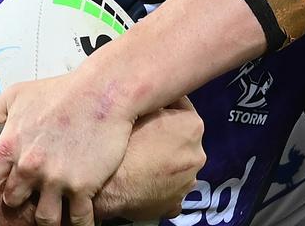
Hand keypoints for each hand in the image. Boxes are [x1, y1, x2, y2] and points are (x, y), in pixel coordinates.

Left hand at [0, 69, 135, 225]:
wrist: (103, 91)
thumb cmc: (59, 91)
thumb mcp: (15, 96)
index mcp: (9, 147)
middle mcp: (28, 167)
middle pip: (14, 203)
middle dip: (21, 199)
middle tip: (34, 190)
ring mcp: (56, 179)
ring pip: (44, 218)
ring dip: (48, 215)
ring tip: (57, 206)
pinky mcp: (83, 186)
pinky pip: (77, 220)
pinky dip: (79, 224)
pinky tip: (81, 220)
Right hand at [96, 97, 203, 221]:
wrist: (107, 187)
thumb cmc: (121, 144)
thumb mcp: (138, 110)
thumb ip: (153, 104)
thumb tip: (153, 100)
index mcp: (192, 126)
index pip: (181, 105)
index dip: (163, 104)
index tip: (149, 107)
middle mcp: (197, 155)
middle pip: (182, 137)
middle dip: (167, 135)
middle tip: (142, 135)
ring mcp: (188, 182)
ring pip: (177, 164)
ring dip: (164, 161)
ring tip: (140, 161)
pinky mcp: (176, 204)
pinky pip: (170, 189)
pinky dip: (160, 185)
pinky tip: (143, 181)